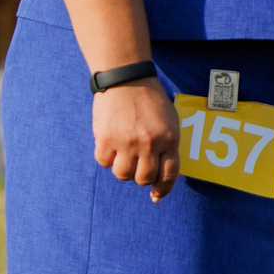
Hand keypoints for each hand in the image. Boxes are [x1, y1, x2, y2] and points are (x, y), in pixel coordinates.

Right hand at [92, 80, 180, 199]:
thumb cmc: (149, 100)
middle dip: (140, 176)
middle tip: (136, 164)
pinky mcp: (106, 138)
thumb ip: (167, 146)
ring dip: (122, 168)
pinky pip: (104, 162)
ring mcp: (127, 141)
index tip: (156, 195)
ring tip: (122, 152)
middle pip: (144, 179)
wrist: (126, 77)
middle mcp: (149, 143)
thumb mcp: (169, 120)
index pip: (169, 175)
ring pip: (123, 175)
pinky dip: (106, 157)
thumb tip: (159, 180)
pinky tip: (110, 142)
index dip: (162, 189)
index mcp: (169, 138)